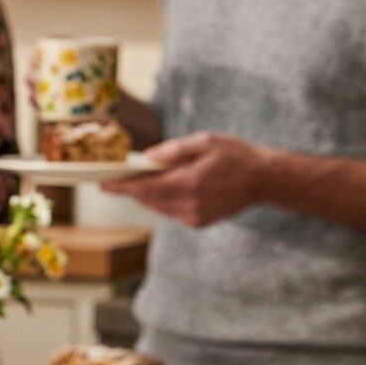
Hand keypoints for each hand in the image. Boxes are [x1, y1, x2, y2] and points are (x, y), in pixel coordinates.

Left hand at [99, 131, 273, 225]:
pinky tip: (166, 187)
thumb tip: (148, 156)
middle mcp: (191, 205)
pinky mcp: (198, 222)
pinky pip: (170, 211)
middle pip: (148, 198)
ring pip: (157, 206)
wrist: (263, 179)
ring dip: (147, 194)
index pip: (146, 188)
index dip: (122, 187)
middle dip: (132, 188)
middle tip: (117, 176)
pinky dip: (162, 200)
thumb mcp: (206, 141)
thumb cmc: (235, 155)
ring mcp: (195, 216)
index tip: (102, 184)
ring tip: (140, 179)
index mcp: (191, 183)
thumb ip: (175, 149)